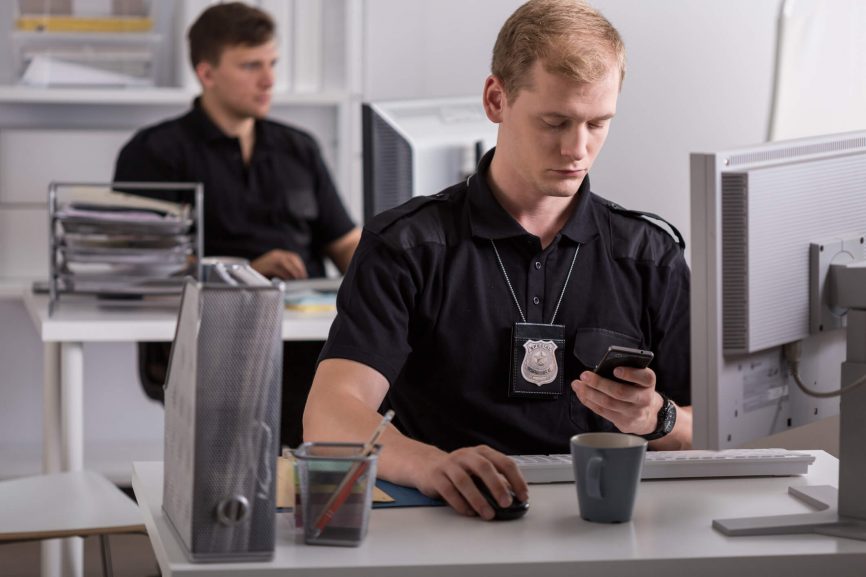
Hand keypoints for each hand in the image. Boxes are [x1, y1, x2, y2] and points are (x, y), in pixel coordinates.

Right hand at [250, 249, 307, 279]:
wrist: (244, 274)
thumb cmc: (261, 275)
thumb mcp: (274, 270)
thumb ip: (284, 271)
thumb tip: (299, 278)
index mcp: (278, 254)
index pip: (294, 257)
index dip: (300, 266)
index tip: (304, 276)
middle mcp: (275, 254)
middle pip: (291, 259)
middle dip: (299, 270)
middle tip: (303, 279)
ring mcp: (270, 258)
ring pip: (286, 263)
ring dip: (293, 272)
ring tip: (297, 281)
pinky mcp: (266, 264)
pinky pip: (278, 269)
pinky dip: (284, 275)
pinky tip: (287, 282)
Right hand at [413, 445, 528, 520]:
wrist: (426, 465)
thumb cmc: (458, 470)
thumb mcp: (478, 470)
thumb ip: (495, 480)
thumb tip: (514, 496)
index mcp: (481, 452)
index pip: (503, 462)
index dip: (516, 479)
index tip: (522, 495)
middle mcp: (466, 455)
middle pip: (484, 467)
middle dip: (496, 486)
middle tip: (506, 503)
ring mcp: (449, 464)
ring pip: (464, 481)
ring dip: (478, 499)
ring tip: (488, 514)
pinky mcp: (435, 476)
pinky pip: (448, 490)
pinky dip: (460, 503)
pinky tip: (468, 512)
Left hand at [571, 367, 661, 435]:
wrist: (647, 415)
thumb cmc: (637, 389)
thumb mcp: (638, 379)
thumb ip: (626, 372)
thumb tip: (601, 368)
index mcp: (648, 383)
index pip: (645, 378)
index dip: (630, 374)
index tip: (615, 369)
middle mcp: (644, 399)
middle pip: (620, 392)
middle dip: (599, 383)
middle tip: (585, 375)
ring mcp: (634, 413)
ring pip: (608, 403)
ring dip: (589, 393)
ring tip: (578, 384)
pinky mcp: (624, 423)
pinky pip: (603, 411)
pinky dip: (589, 401)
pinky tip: (581, 393)